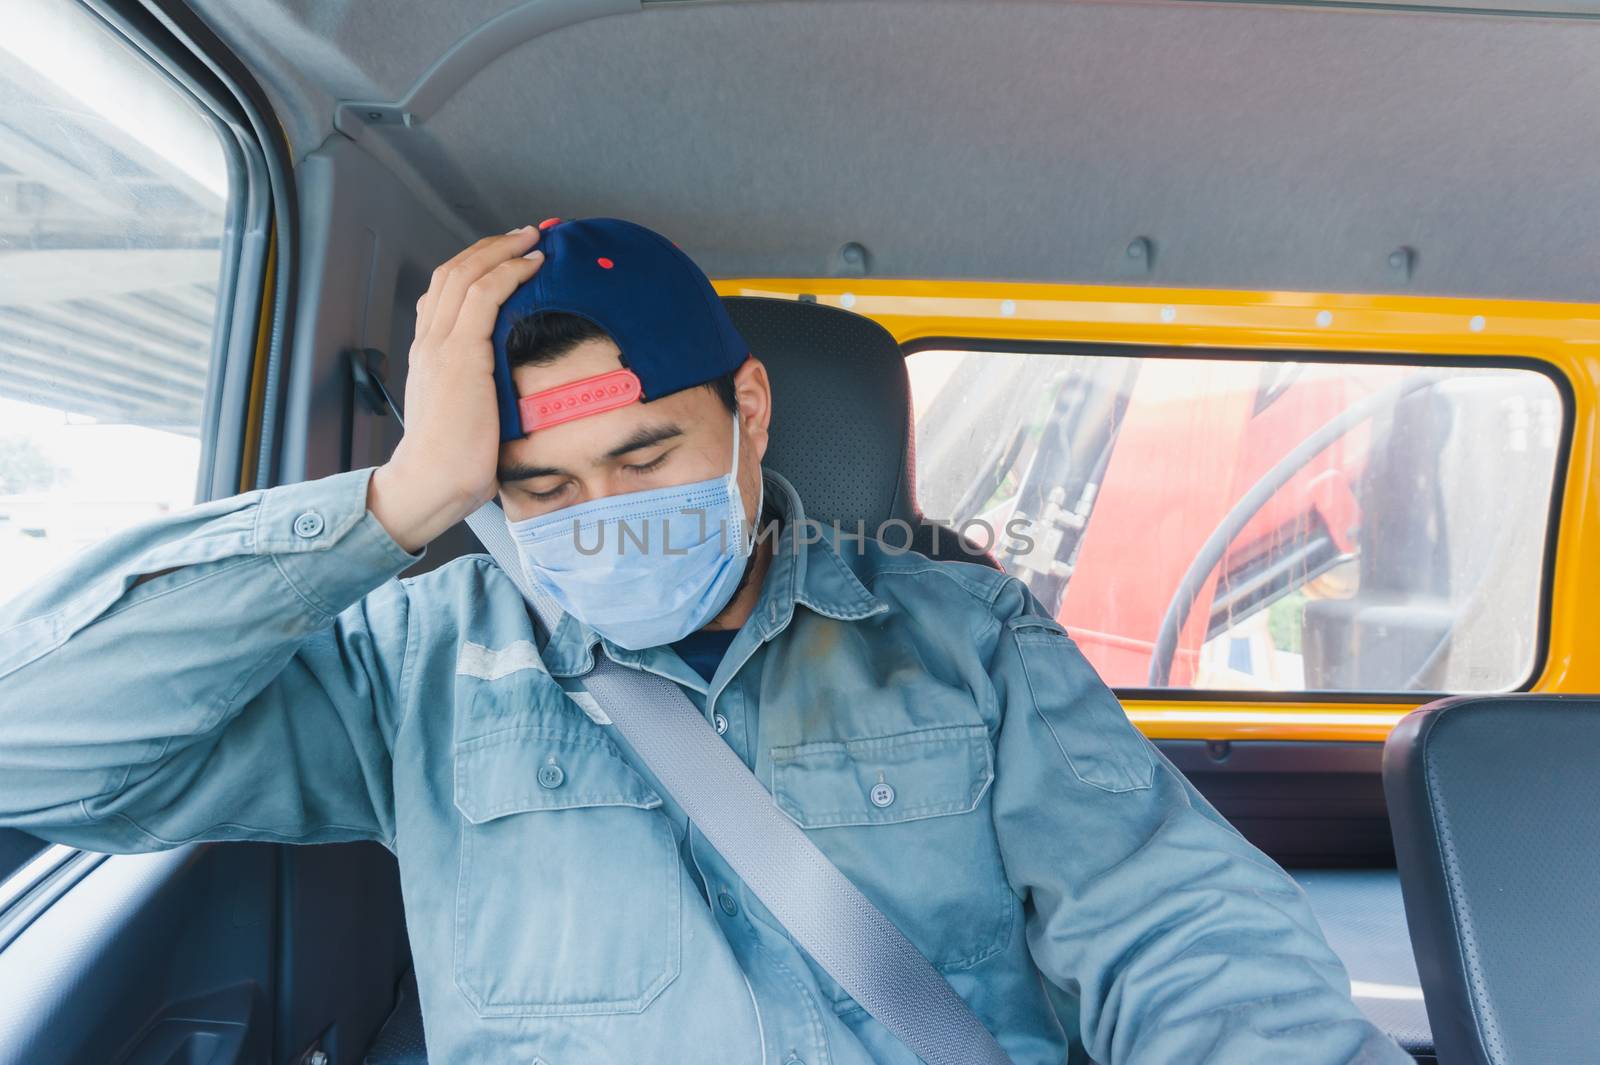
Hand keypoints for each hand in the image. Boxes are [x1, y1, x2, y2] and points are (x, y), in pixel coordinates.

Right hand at [368, 226, 544, 552]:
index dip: (475, 265)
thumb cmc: (453, 461)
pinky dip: (510, 271)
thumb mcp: (466, 413)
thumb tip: (510, 386)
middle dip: (491, 247)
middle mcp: (429, 341)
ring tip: (534, 239)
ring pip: (467, 274)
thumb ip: (479, 389)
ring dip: (504, 249)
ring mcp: (442, 345)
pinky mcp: (461, 355)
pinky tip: (533, 264)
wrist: (431, 481)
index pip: (444, 292)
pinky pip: (484, 295)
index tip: (505, 257)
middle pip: (453, 272)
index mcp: (428, 354)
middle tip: (525, 235)